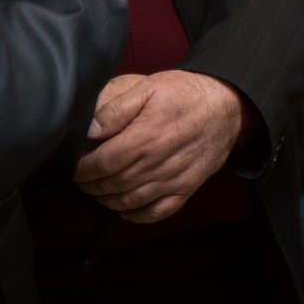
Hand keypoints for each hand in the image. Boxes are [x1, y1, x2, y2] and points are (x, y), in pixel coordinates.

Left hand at [73, 70, 248, 222]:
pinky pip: (159, 211)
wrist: (228, 103)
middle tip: (85, 178)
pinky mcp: (188, 187)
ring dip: (108, 200)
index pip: (101, 164)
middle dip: (91, 184)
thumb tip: (89, 131)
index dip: (81, 169)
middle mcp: (158, 163)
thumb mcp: (149, 88)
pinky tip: (126, 208)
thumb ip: (116, 109)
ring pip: (130, 201)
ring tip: (101, 190)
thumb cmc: (187, 93)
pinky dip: (138, 215)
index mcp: (145, 138)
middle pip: (111, 185)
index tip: (74, 167)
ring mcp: (174, 178)